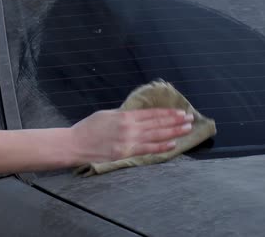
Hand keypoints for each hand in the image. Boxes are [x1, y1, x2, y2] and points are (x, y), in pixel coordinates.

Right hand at [69, 109, 192, 164]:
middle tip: (189, 118)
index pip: (151, 113)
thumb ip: (123, 115)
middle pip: (157, 123)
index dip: (167, 113)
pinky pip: (147, 150)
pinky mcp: (125, 153)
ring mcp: (128, 141)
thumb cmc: (88, 128)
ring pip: (156, 136)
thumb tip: (137, 116)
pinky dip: (161, 147)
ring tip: (186, 129)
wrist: (75, 144)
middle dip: (175, 121)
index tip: (179, 112)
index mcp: (124, 115)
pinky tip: (173, 144)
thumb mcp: (106, 114)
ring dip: (173, 132)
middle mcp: (129, 127)